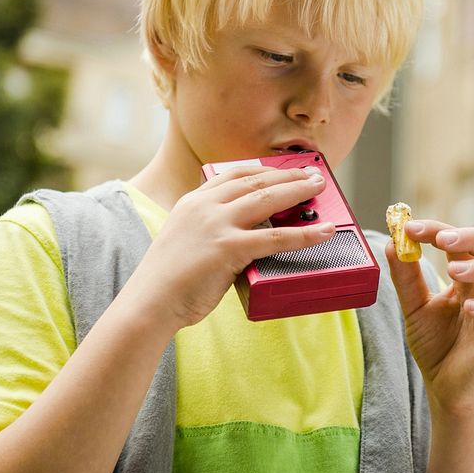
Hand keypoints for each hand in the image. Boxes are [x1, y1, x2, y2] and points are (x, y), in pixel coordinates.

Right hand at [131, 165, 333, 330]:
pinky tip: (324, 232)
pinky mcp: (229, 247)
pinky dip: (304, 234)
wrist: (149, 303)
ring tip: (319, 188)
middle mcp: (205, 206)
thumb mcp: (185, 242)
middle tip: (311, 175)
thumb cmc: (168, 282)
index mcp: (192, 202)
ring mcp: (217, 224)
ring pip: (267, 199)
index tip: (280, 169)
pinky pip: (276, 237)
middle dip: (287, 176)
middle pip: (255, 181)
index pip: (233, 175)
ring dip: (298, 190)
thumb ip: (211, 232)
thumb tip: (244, 236)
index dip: (262, 170)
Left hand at [386, 220, 473, 414]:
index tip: (410, 227)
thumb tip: (392, 243)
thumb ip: (406, 278)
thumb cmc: (436, 345)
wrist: (445, 389)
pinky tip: (469, 308)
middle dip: (473, 236)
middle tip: (442, 240)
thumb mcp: (414, 308)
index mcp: (469, 276)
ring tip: (453, 271)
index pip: (462, 241)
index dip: (439, 229)